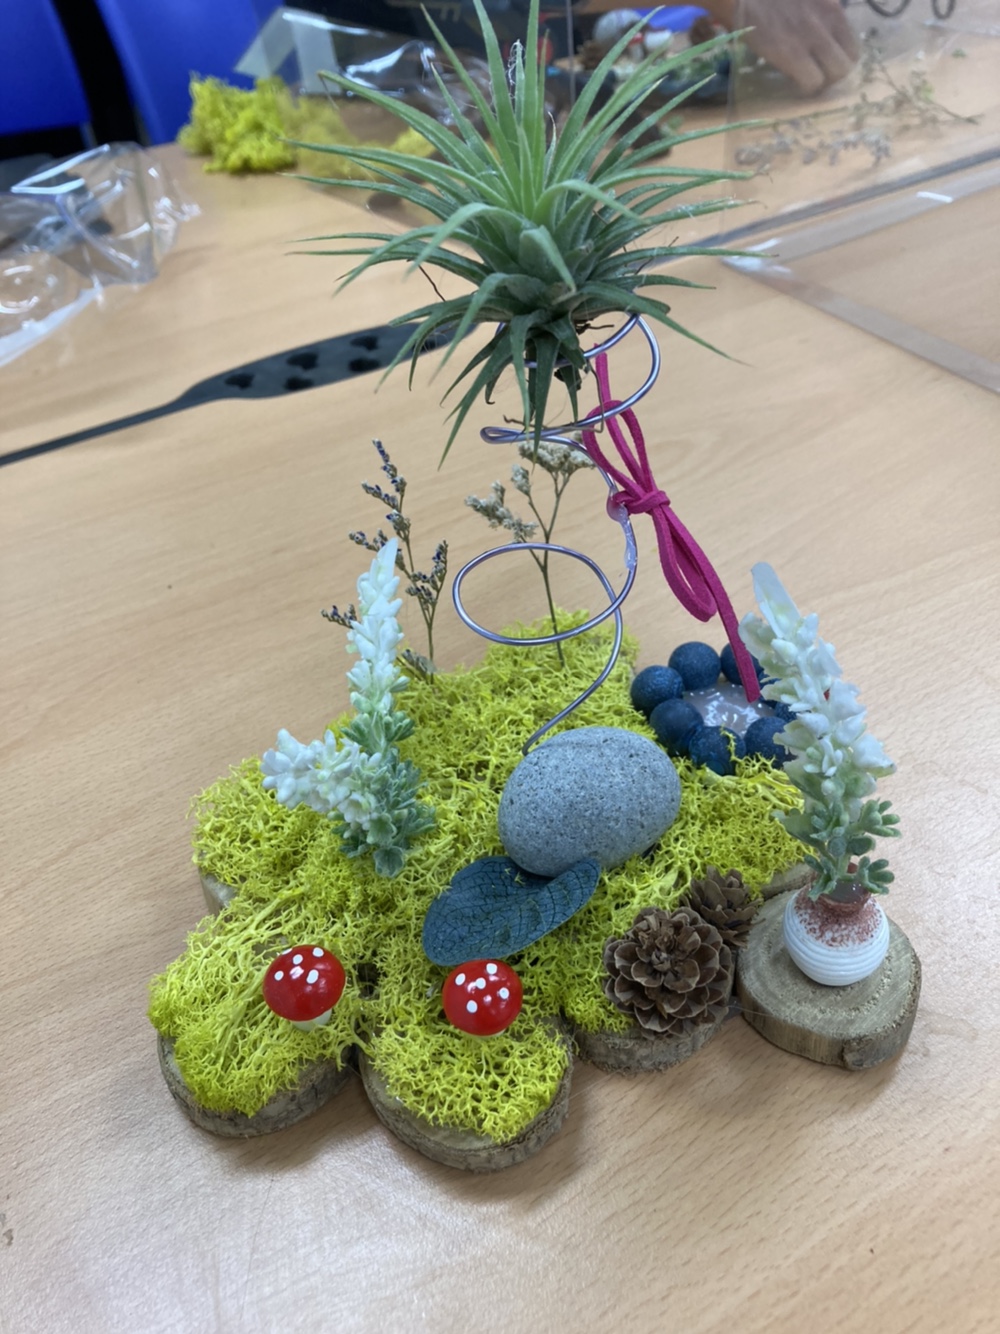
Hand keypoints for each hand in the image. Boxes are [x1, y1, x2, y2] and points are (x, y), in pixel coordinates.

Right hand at [708, 0, 860, 93]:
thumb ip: (815, 13)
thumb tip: (814, 35)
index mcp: (831, 7)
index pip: (852, 43)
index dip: (840, 59)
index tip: (823, 63)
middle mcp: (828, 21)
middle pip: (849, 62)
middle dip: (833, 75)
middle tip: (815, 76)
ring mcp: (812, 37)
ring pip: (836, 74)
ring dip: (821, 83)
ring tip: (804, 80)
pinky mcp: (792, 53)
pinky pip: (812, 82)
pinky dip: (804, 88)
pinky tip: (792, 82)